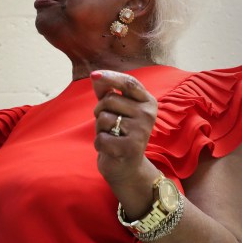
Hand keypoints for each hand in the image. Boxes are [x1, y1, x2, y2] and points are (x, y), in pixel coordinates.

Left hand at [91, 70, 158, 186]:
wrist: (128, 167)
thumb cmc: (119, 133)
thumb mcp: (116, 110)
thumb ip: (107, 92)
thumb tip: (95, 76)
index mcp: (147, 102)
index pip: (129, 83)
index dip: (109, 77)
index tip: (93, 75)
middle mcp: (148, 114)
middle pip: (110, 99)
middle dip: (100, 110)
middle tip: (109, 124)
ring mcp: (141, 131)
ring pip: (103, 118)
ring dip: (100, 128)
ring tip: (112, 136)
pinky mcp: (130, 148)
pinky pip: (101, 138)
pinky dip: (99, 144)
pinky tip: (110, 149)